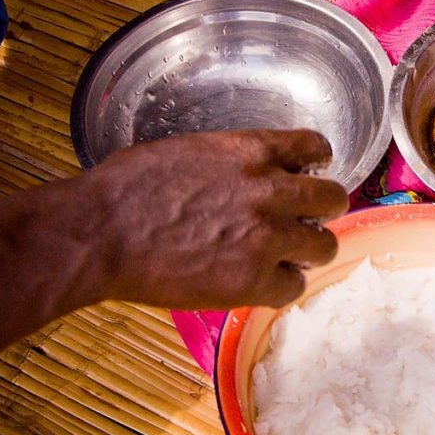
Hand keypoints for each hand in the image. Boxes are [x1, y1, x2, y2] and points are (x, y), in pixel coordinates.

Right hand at [86, 129, 348, 309]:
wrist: (101, 232)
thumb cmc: (127, 188)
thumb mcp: (187, 151)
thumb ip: (229, 162)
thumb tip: (242, 175)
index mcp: (251, 151)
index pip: (315, 147)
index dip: (314, 164)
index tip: (307, 175)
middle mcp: (270, 190)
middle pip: (333, 198)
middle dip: (321, 210)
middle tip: (304, 221)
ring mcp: (266, 238)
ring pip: (324, 246)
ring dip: (307, 251)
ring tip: (285, 257)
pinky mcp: (253, 280)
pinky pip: (293, 287)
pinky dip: (279, 287)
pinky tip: (258, 282)